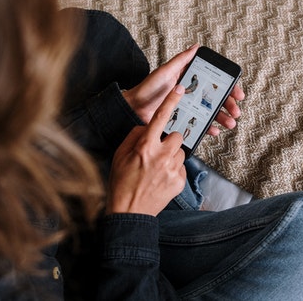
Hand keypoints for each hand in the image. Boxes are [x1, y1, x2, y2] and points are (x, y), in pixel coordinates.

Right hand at [106, 84, 186, 215]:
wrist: (129, 213)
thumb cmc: (121, 182)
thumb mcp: (120, 155)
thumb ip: (134, 137)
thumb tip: (147, 128)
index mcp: (145, 147)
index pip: (160, 118)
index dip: (171, 101)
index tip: (180, 90)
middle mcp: (161, 156)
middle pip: (176, 136)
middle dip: (169, 141)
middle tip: (158, 152)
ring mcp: (172, 169)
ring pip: (181, 152)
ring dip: (172, 156)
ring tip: (157, 169)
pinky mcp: (180, 182)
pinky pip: (182, 168)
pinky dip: (174, 171)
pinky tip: (161, 179)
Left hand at [122, 44, 245, 135]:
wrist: (134, 109)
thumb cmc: (147, 88)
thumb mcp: (165, 71)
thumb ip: (181, 60)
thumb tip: (196, 46)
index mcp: (190, 79)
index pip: (215, 82)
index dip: (229, 87)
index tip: (238, 93)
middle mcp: (192, 93)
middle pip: (217, 98)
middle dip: (229, 105)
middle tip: (236, 111)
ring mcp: (189, 107)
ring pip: (211, 113)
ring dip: (223, 118)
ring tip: (229, 123)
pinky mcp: (184, 120)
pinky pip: (200, 124)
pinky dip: (209, 128)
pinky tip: (214, 130)